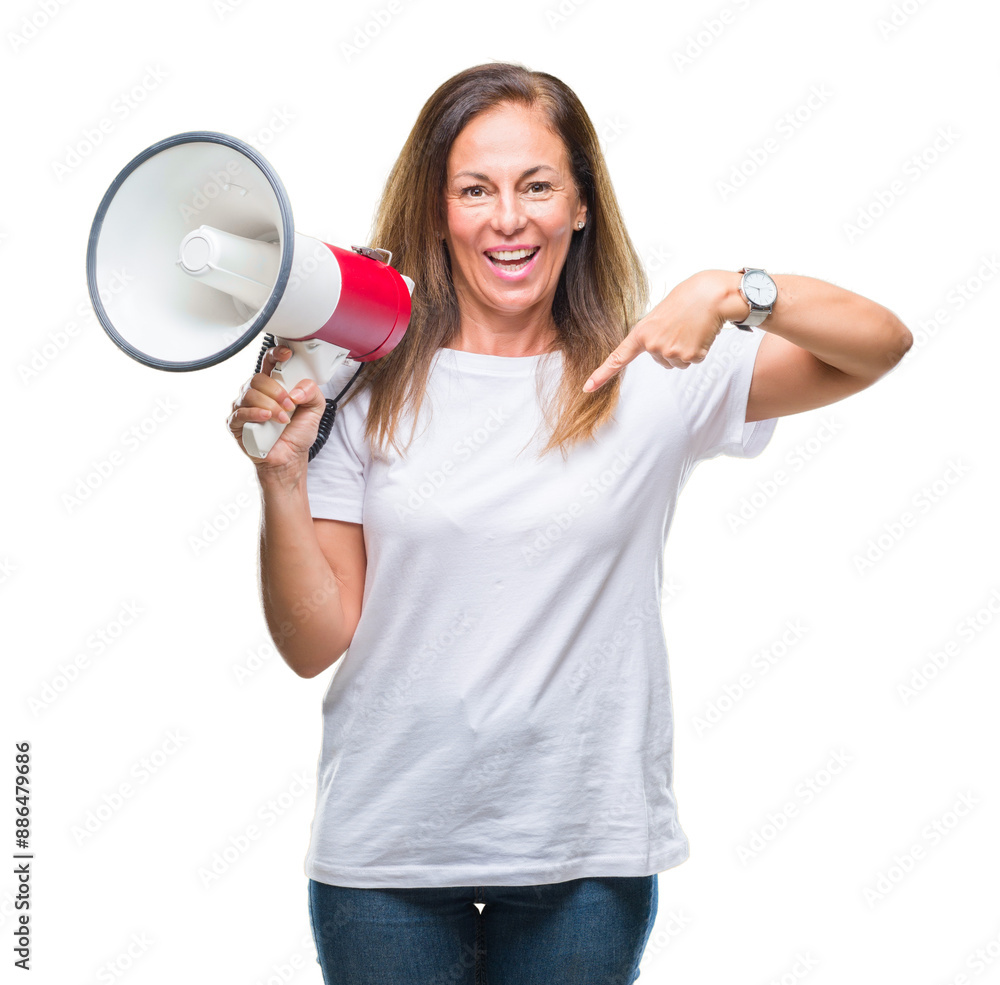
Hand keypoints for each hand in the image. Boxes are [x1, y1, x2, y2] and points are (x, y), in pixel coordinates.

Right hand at [226, 345, 327, 475]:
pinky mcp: (236, 423)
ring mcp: (244, 407)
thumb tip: (297, 390)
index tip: (287, 355)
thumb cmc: (297, 433)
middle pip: (258, 378)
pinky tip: (266, 418)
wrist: (290, 458)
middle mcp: (256, 393)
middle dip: (277, 391)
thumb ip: (312, 393)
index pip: (269, 361)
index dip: (276, 354)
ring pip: (250, 394)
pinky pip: (240, 412)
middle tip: (290, 405)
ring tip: (283, 419)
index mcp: (273, 386)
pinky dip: (255, 413)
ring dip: (271, 406)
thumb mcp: (315, 410)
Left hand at [582, 271, 732, 391]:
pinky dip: (697, 350)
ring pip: (676, 363)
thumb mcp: (659, 314)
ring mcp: (671, 352)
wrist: (711, 294)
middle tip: (680, 326)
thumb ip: (651, 334)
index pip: (618, 358)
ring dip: (684, 349)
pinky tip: (699, 333)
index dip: (601, 374)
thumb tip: (658, 352)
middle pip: (660, 360)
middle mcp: (653, 345)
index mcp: (641, 333)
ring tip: (690, 328)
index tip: (588, 387)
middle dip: (670, 346)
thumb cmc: (686, 299)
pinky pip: (691, 361)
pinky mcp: (690, 357)